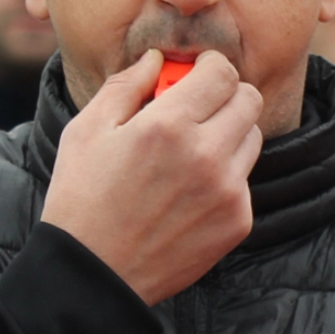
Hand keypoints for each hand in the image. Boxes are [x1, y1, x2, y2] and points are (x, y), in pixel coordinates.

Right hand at [39, 50, 263, 305]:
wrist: (94, 275)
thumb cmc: (81, 199)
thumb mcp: (86, 132)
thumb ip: (126, 86)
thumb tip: (157, 59)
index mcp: (168, 126)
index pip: (222, 73)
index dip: (211, 65)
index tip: (197, 72)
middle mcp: (207, 155)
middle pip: (248, 100)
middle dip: (225, 94)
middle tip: (197, 107)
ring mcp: (228, 190)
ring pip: (252, 138)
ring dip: (228, 133)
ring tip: (189, 151)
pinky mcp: (238, 220)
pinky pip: (245, 180)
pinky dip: (225, 175)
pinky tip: (188, 191)